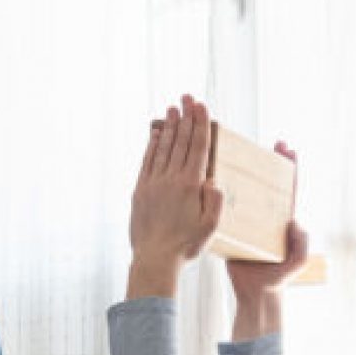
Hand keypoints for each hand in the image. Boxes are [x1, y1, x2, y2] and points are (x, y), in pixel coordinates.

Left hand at [127, 93, 222, 291]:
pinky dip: (153, 144)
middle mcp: (171, 178)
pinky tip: (157, 133)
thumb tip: (212, 180)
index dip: (199, 124)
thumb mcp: (210, 227)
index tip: (200, 107)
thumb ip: (214, 201)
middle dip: (185, 117)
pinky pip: (148, 160)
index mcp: (191, 186)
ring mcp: (154, 182)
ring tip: (172, 108)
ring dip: (169, 126)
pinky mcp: (141, 188)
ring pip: (164, 147)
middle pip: (181, 141)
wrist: (155, 257)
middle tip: (187, 97)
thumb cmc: (186, 245)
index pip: (198, 148)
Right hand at [227, 142, 308, 299]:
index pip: (289, 187)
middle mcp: (266, 216)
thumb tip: (296, 221)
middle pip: (267, 182)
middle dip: (267, 159)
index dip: (290, 166)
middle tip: (264, 141)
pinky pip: (225, 205)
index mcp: (282, 219)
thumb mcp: (295, 263)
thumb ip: (301, 246)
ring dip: (241, 169)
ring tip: (233, 147)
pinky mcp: (231, 227)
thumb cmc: (278, 279)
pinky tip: (211, 173)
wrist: (256, 294)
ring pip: (245, 190)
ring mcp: (249, 220)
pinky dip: (220, 190)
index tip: (286, 148)